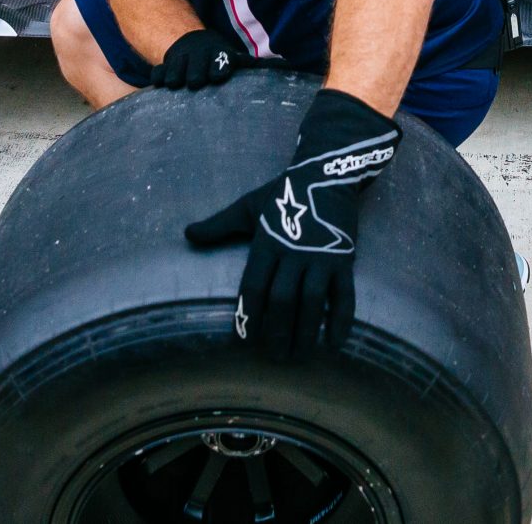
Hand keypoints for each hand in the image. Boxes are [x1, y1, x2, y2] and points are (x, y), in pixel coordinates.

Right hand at [152, 28, 241, 89]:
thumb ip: (248, 64)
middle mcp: (199, 56)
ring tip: (177, 83)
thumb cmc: (219, 59)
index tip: (217, 75)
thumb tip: (277, 66)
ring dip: (176, 77)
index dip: (219, 66)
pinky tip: (160, 83)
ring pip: (176, 69)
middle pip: (196, 66)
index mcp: (219, 54)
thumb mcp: (233, 57)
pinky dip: (159, 77)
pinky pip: (158, 72)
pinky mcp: (165, 67)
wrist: (195, 45)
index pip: (221, 59)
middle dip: (196, 74)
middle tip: (196, 81)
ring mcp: (181, 60)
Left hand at [185, 88, 400, 356]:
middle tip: (273, 357)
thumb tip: (187, 235)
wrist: (327, 174)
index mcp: (267, 242)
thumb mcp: (247, 206)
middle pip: (282, 300)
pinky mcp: (344, 259)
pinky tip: (334, 342)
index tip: (244, 338)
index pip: (254, 285)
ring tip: (298, 356)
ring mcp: (321, 257)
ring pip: (311, 302)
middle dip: (276, 332)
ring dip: (305, 332)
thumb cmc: (282, 194)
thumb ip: (218, 225)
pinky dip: (340, 320)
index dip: (248, 313)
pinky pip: (344, 294)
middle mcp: (294, 252)